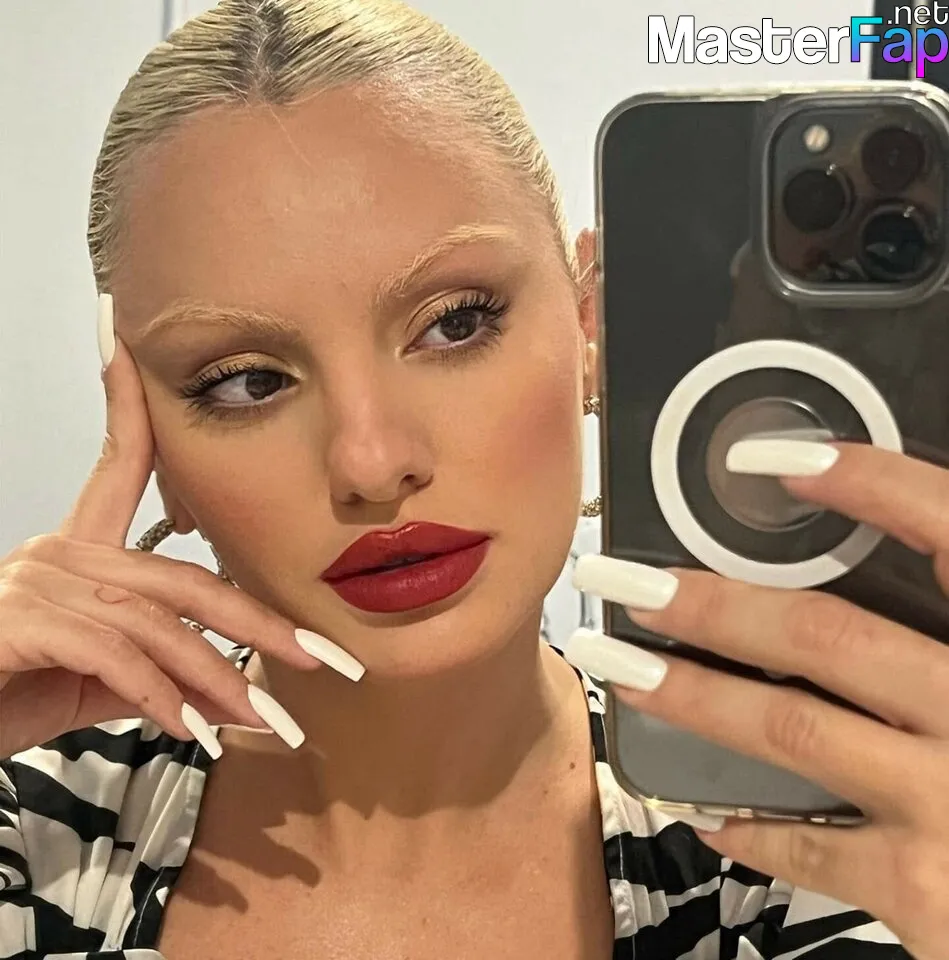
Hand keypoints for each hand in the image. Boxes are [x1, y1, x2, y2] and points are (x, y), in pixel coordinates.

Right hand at [0, 296, 360, 759]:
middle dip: (259, 623)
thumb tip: (211, 685)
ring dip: (215, 677)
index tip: (129, 344)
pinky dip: (160, 697)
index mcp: (81, 548)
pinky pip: (115, 657)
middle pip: (186, 577)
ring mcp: (40, 582)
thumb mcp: (92, 678)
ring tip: (260, 718)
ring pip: (160, 624)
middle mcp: (62, 551)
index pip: (120, 461)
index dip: (131, 404)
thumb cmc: (7, 691)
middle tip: (320, 656)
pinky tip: (189, 728)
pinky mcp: (23, 620)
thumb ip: (151, 669)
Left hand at [568, 440, 948, 959]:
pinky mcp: (933, 896)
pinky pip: (815, 851)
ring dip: (694, 698)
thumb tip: (910, 554)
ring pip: (793, 731)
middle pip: (828, 636)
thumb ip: (945, 611)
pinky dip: (754, 829)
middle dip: (713, 606)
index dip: (866, 485)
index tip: (768, 458)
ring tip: (619, 668)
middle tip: (626, 581)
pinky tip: (705, 809)